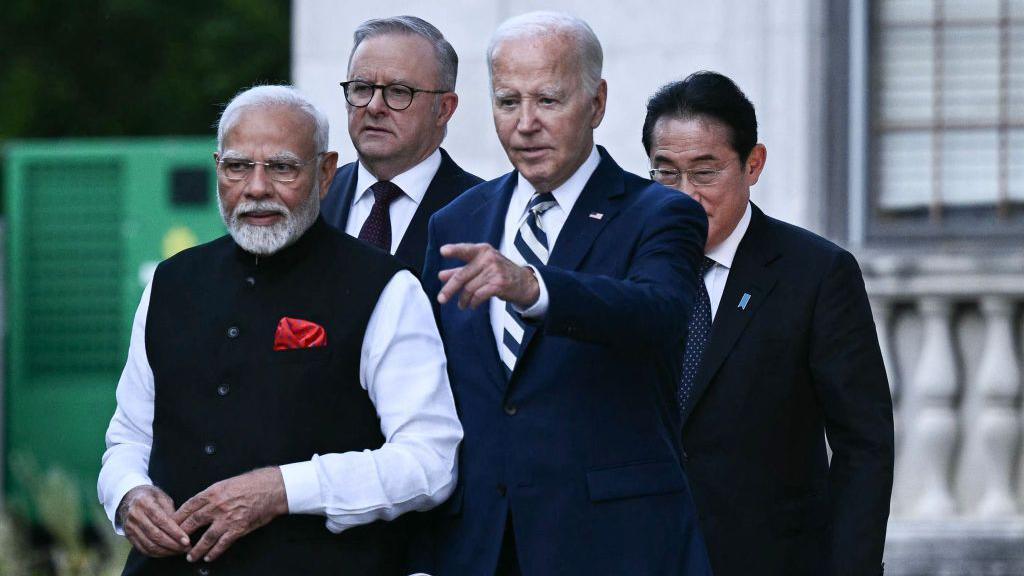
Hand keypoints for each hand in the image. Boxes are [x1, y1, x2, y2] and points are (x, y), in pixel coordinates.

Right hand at [117, 485, 189, 557]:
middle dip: (173, 544)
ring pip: (149, 545)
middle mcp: (135, 515)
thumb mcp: (162, 497)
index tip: (187, 540)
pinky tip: (168, 552)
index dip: (175, 532)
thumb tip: (182, 528)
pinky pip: (143, 549)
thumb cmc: (151, 496)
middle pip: (155, 535)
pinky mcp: (129, 536)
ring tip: (179, 551)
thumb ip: (171, 511)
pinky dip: (156, 554)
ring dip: (166, 551)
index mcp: (144, 502)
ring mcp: (130, 527)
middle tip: (186, 548)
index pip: (161, 521)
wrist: (129, 498)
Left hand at [173, 467, 287, 562]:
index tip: (170, 525)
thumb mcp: (227, 483)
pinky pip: (222, 544)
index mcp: (213, 492)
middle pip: (193, 523)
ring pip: (206, 538)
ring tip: (190, 557)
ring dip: (196, 549)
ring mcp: (227, 518)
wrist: (272, 488)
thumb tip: (199, 505)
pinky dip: (214, 552)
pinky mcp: (238, 528)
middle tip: (175, 543)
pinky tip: (208, 557)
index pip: (188, 506)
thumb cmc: (252, 483)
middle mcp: (217, 506)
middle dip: (182, 534)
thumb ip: (212, 494)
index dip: (178, 517)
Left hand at [436, 243, 539, 309]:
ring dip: (463, 299)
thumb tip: (441, 276)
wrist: (525, 282)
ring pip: (469, 288)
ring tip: (462, 305)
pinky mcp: (499, 284)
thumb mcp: (481, 267)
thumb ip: (462, 270)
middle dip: (450, 289)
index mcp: (483, 250)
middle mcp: (488, 258)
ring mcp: (494, 270)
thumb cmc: (499, 273)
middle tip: (441, 299)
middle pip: (462, 275)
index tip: (443, 251)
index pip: (466, 250)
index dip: (454, 250)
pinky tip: (472, 305)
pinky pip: (479, 295)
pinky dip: (473, 302)